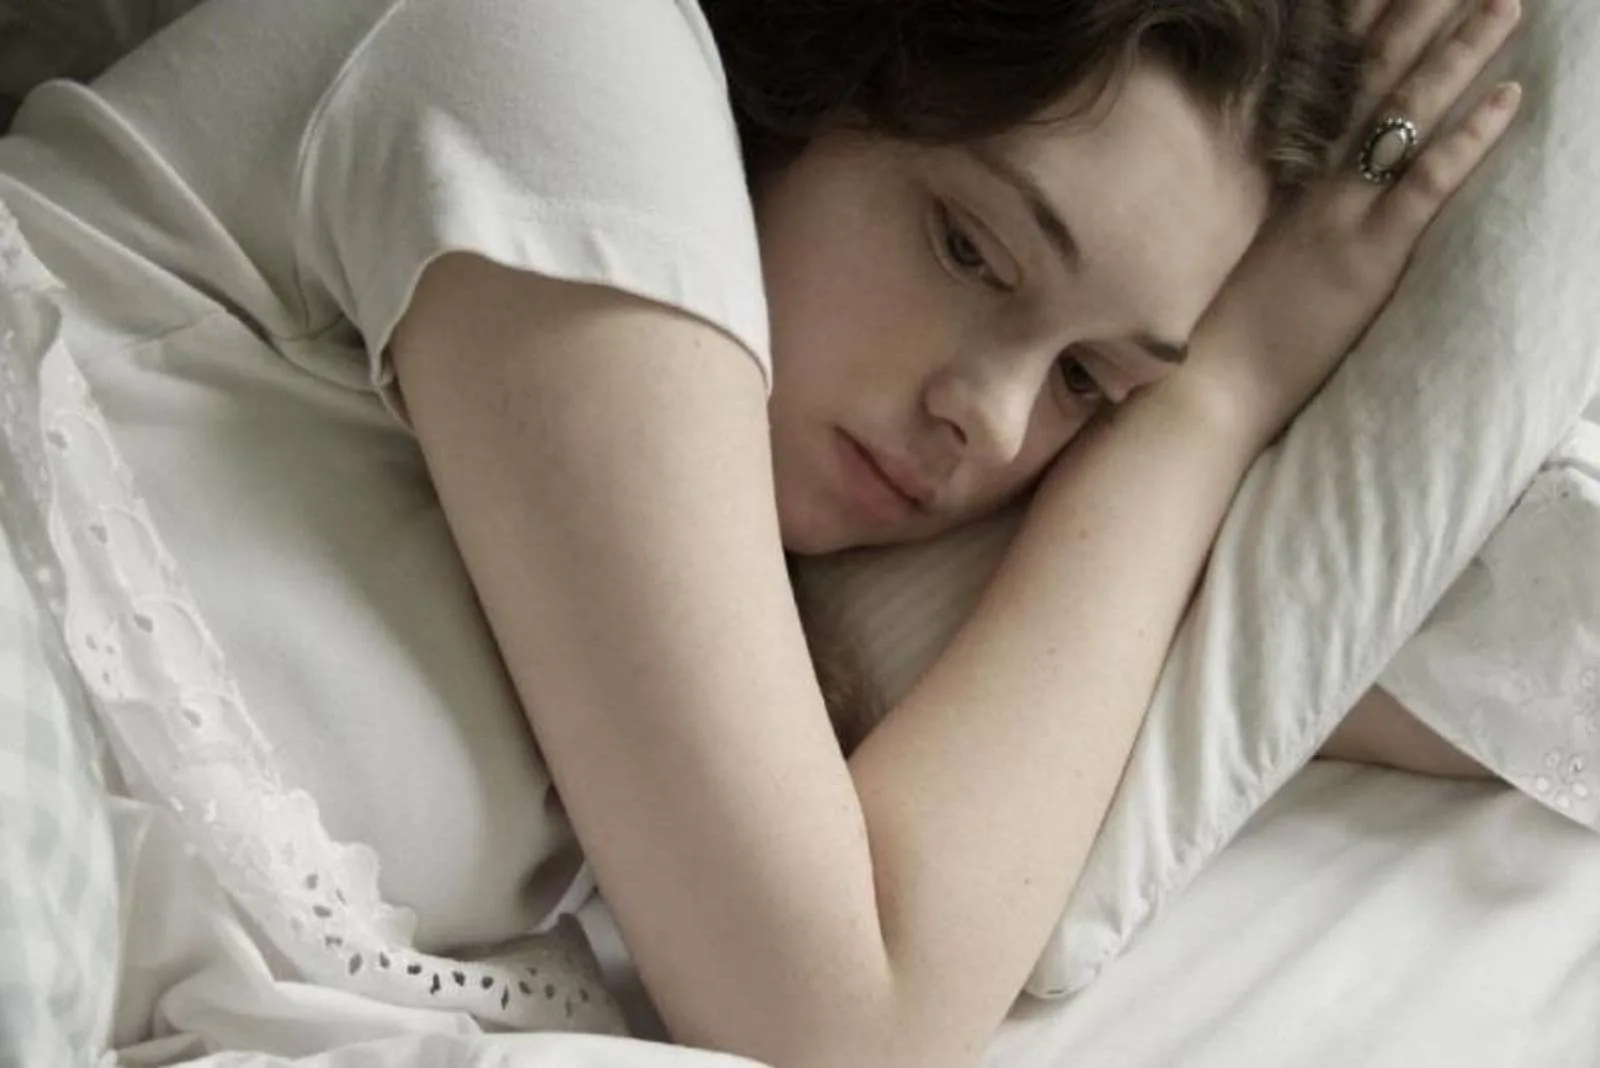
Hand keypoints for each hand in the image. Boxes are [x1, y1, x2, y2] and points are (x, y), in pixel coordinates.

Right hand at [1181, 0, 1523, 448]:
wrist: (1201, 385)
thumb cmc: (1200, 320)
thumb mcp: (1209, 234)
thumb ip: (1237, 187)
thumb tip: (1255, 155)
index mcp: (1260, 164)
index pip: (1308, 71)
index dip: (1346, 18)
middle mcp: (1298, 171)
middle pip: (1366, 71)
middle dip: (1415, 11)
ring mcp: (1335, 210)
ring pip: (1404, 111)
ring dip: (1460, 51)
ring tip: (1506, 3)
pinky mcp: (1366, 255)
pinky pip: (1428, 183)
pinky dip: (1471, 138)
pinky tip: (1511, 97)